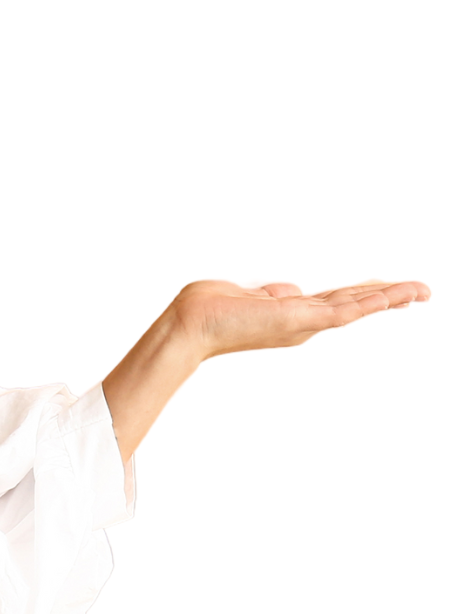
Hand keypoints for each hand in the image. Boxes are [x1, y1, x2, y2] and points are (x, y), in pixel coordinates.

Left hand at [102, 275, 430, 462]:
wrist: (192, 324)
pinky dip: (370, 302)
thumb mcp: (250, 296)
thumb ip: (273, 294)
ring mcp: (304, 322)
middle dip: (389, 297)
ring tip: (420, 291)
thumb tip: (289, 289)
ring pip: (357, 307)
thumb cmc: (210, 310)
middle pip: (355, 304)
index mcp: (292, 314)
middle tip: (421, 291)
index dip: (365, 294)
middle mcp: (303, 322)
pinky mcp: (300, 320)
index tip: (390, 289)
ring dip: (390, 297)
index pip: (337, 301)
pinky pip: (344, 310)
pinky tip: (392, 296)